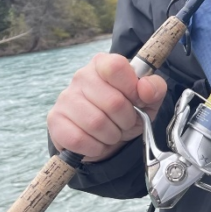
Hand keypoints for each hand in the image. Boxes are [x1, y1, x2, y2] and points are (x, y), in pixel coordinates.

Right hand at [47, 52, 167, 161]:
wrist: (106, 138)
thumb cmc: (126, 113)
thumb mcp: (149, 100)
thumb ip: (155, 88)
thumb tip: (145, 88)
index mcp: (103, 64)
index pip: (116, 67)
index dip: (131, 89)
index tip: (136, 100)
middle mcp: (81, 76)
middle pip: (113, 102)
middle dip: (126, 120)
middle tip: (124, 123)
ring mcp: (65, 97)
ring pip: (96, 123)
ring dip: (111, 135)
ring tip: (112, 132)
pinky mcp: (55, 120)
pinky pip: (79, 139)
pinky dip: (95, 147)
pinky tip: (97, 142)